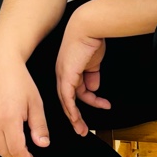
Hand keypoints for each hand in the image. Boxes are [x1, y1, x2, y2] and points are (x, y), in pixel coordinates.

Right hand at [0, 52, 49, 156]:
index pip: (17, 150)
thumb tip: (42, 144)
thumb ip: (39, 126)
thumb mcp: (36, 104)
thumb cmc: (19, 81)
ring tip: (19, 153)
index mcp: (9, 119)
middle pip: (5, 152)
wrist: (1, 66)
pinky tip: (5, 143)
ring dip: (6, 155)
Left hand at [55, 8, 108, 134]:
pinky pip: (67, 98)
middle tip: (81, 128)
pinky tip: (76, 118)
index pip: (73, 91)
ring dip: (75, 117)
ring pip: (66, 102)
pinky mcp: (66, 76)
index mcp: (69, 70)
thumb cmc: (91, 40)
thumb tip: (94, 87)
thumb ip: (92, 75)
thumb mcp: (93, 62)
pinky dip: (72, 110)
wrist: (88, 28)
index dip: (81, 103)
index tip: (89, 112)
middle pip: (67, 100)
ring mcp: (63, 75)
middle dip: (75, 116)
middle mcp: (63, 74)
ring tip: (82, 128)